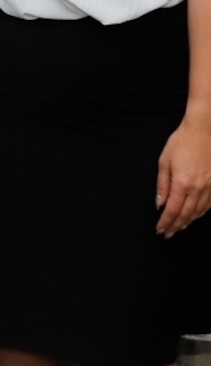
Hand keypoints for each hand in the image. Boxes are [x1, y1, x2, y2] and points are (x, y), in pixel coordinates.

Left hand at [155, 119, 210, 236]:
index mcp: (182, 183)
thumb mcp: (164, 161)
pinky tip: (194, 216)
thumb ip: (162, 184)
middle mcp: (198, 188)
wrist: (203, 131)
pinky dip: (200, 213)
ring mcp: (210, 187)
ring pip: (198, 212)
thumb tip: (159, 203)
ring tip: (178, 228)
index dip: (166, 222)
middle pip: (186, 214)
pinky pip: (208, 205)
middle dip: (176, 226)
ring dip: (188, 222)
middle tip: (168, 234)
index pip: (172, 209)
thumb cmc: (181, 142)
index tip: (160, 230)